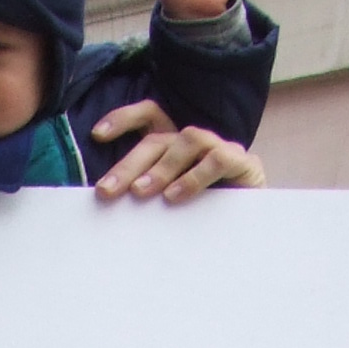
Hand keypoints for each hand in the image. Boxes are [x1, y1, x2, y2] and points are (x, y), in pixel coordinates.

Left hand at [92, 104, 265, 202]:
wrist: (251, 230)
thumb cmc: (203, 219)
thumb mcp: (168, 208)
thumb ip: (146, 200)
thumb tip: (108, 204)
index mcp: (174, 147)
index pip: (150, 116)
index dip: (125, 118)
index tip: (97, 135)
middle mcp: (195, 143)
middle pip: (158, 138)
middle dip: (129, 164)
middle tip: (107, 191)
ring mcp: (219, 148)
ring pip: (187, 140)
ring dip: (162, 167)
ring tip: (142, 193)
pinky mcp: (242, 163)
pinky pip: (217, 159)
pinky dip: (194, 176)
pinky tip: (176, 196)